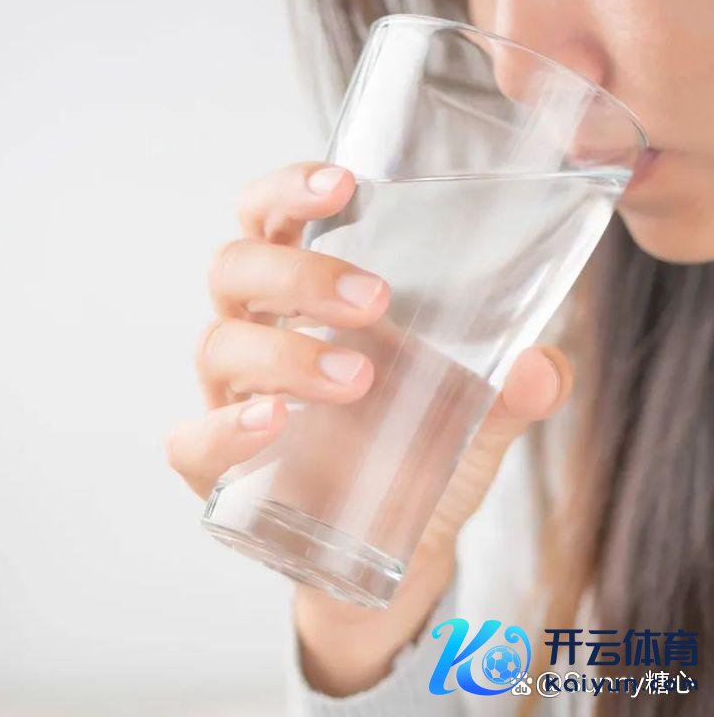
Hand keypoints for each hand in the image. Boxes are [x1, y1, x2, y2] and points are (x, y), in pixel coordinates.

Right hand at [166, 162, 572, 696]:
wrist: (403, 542)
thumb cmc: (422, 449)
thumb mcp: (478, 414)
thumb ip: (513, 389)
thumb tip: (537, 367)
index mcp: (303, 297)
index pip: (270, 218)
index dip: (288, 190)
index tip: (344, 185)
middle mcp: (256, 334)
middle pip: (236, 268)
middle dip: (298, 273)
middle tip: (375, 300)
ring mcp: (231, 400)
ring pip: (218, 345)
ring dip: (283, 353)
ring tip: (355, 380)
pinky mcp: (218, 468)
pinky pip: (191, 440)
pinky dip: (225, 429)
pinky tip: (275, 425)